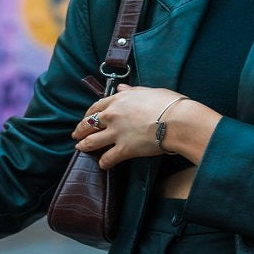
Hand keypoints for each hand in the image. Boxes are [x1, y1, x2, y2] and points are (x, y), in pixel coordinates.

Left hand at [72, 85, 215, 169]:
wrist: (177, 121)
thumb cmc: (168, 104)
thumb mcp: (148, 91)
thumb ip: (131, 91)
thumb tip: (121, 88)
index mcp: (118, 100)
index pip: (96, 106)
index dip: (88, 113)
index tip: (86, 117)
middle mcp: (113, 116)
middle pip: (89, 124)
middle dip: (80, 130)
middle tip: (76, 135)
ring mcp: (116, 133)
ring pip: (92, 141)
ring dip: (84, 146)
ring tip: (80, 148)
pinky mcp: (124, 149)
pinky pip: (107, 158)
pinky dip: (104, 163)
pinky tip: (102, 165)